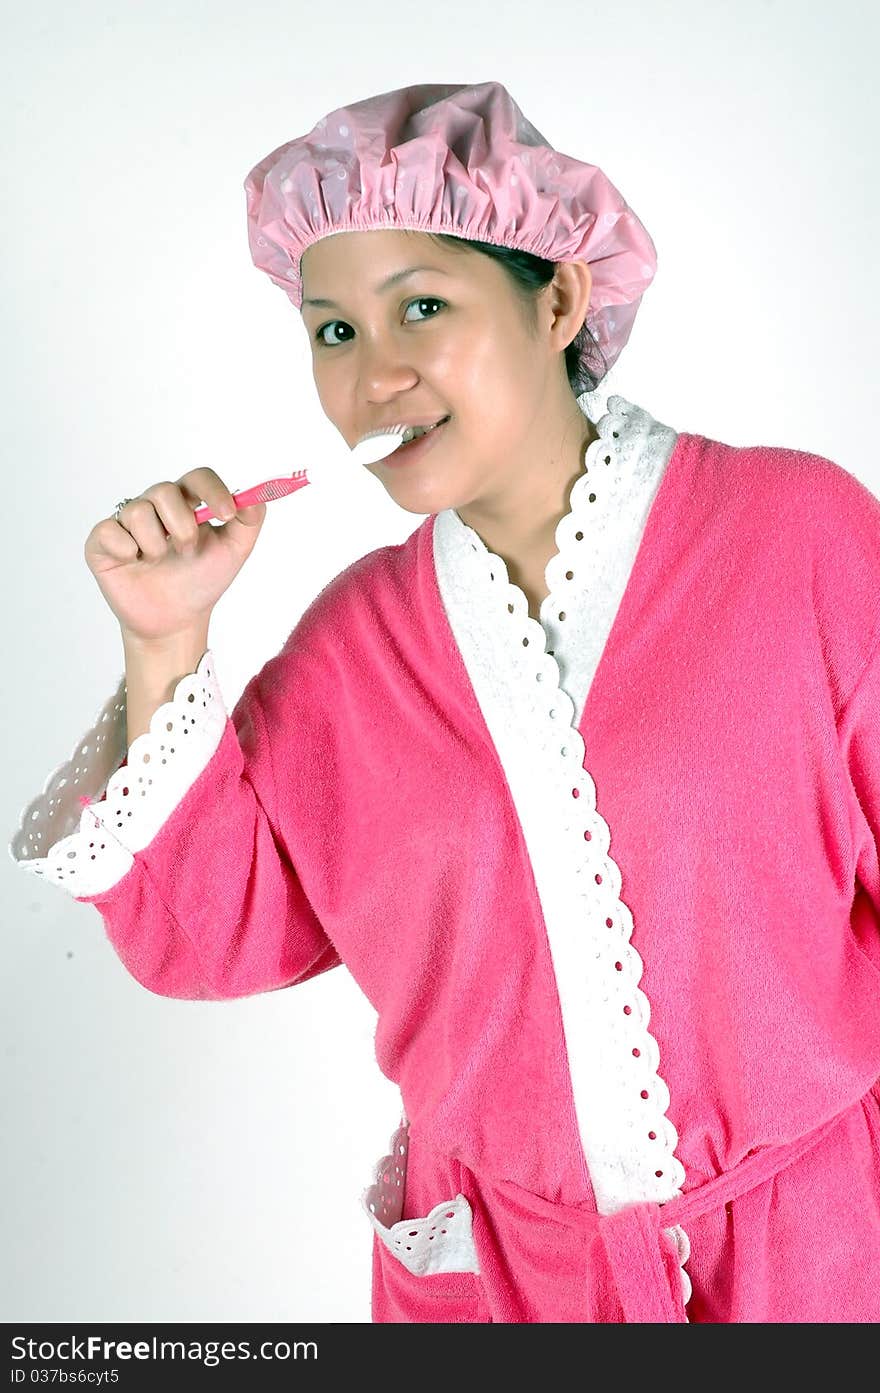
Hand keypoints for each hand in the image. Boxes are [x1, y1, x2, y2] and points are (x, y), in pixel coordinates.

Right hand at [84, 468, 266, 644]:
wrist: (176, 620)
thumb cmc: (201, 581)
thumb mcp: (234, 552)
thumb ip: (250, 521)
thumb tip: (256, 496)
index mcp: (187, 503)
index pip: (198, 478)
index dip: (212, 490)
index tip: (227, 513)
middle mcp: (155, 506)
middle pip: (163, 491)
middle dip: (182, 526)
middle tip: (187, 551)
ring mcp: (126, 522)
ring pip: (137, 512)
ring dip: (157, 544)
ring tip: (160, 561)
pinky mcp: (102, 542)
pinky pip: (110, 531)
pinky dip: (127, 549)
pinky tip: (135, 562)